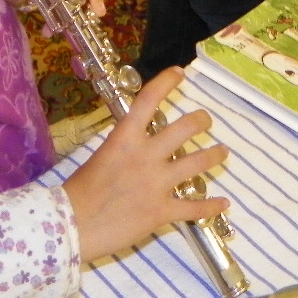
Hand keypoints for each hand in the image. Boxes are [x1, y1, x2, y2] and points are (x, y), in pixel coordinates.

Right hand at [62, 67, 229, 262]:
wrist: (74, 225)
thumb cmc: (80, 191)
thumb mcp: (101, 156)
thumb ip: (124, 148)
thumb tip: (137, 145)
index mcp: (125, 138)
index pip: (148, 99)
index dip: (167, 82)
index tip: (180, 73)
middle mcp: (145, 155)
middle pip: (184, 128)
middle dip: (201, 121)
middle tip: (206, 120)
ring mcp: (156, 183)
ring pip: (197, 163)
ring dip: (213, 155)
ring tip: (222, 152)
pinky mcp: (162, 211)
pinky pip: (194, 207)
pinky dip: (211, 205)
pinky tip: (223, 202)